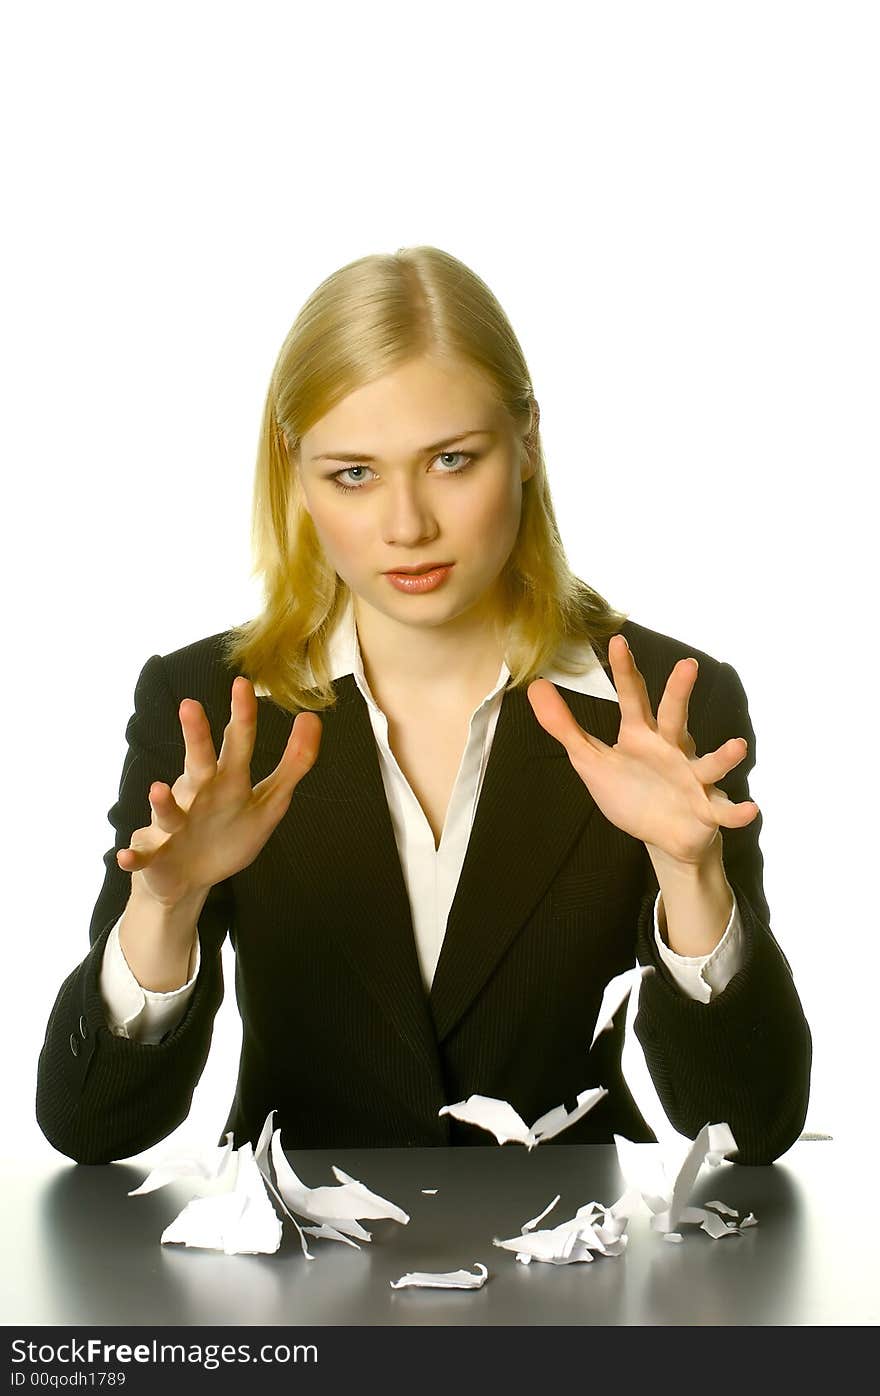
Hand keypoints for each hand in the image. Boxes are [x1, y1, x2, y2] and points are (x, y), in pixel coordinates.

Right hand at [116, 678, 321, 905]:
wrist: (189, 879)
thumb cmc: (228, 831)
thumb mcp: (269, 800)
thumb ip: (294, 763)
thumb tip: (313, 717)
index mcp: (225, 781)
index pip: (236, 745)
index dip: (242, 717)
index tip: (243, 683)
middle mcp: (196, 796)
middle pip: (198, 765)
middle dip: (195, 739)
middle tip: (190, 705)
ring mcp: (172, 827)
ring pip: (167, 812)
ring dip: (162, 802)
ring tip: (159, 788)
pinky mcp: (155, 858)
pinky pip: (142, 857)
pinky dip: (133, 857)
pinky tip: (126, 856)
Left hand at [526, 634, 758, 866]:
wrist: (662, 836)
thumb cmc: (630, 791)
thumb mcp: (590, 760)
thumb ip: (564, 727)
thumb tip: (535, 687)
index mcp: (642, 736)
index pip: (633, 698)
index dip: (625, 671)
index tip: (618, 641)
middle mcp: (671, 749)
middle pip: (675, 717)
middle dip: (680, 693)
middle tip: (687, 665)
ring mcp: (692, 778)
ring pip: (709, 763)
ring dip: (723, 756)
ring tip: (736, 746)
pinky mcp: (706, 810)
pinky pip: (724, 811)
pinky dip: (737, 812)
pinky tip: (749, 810)